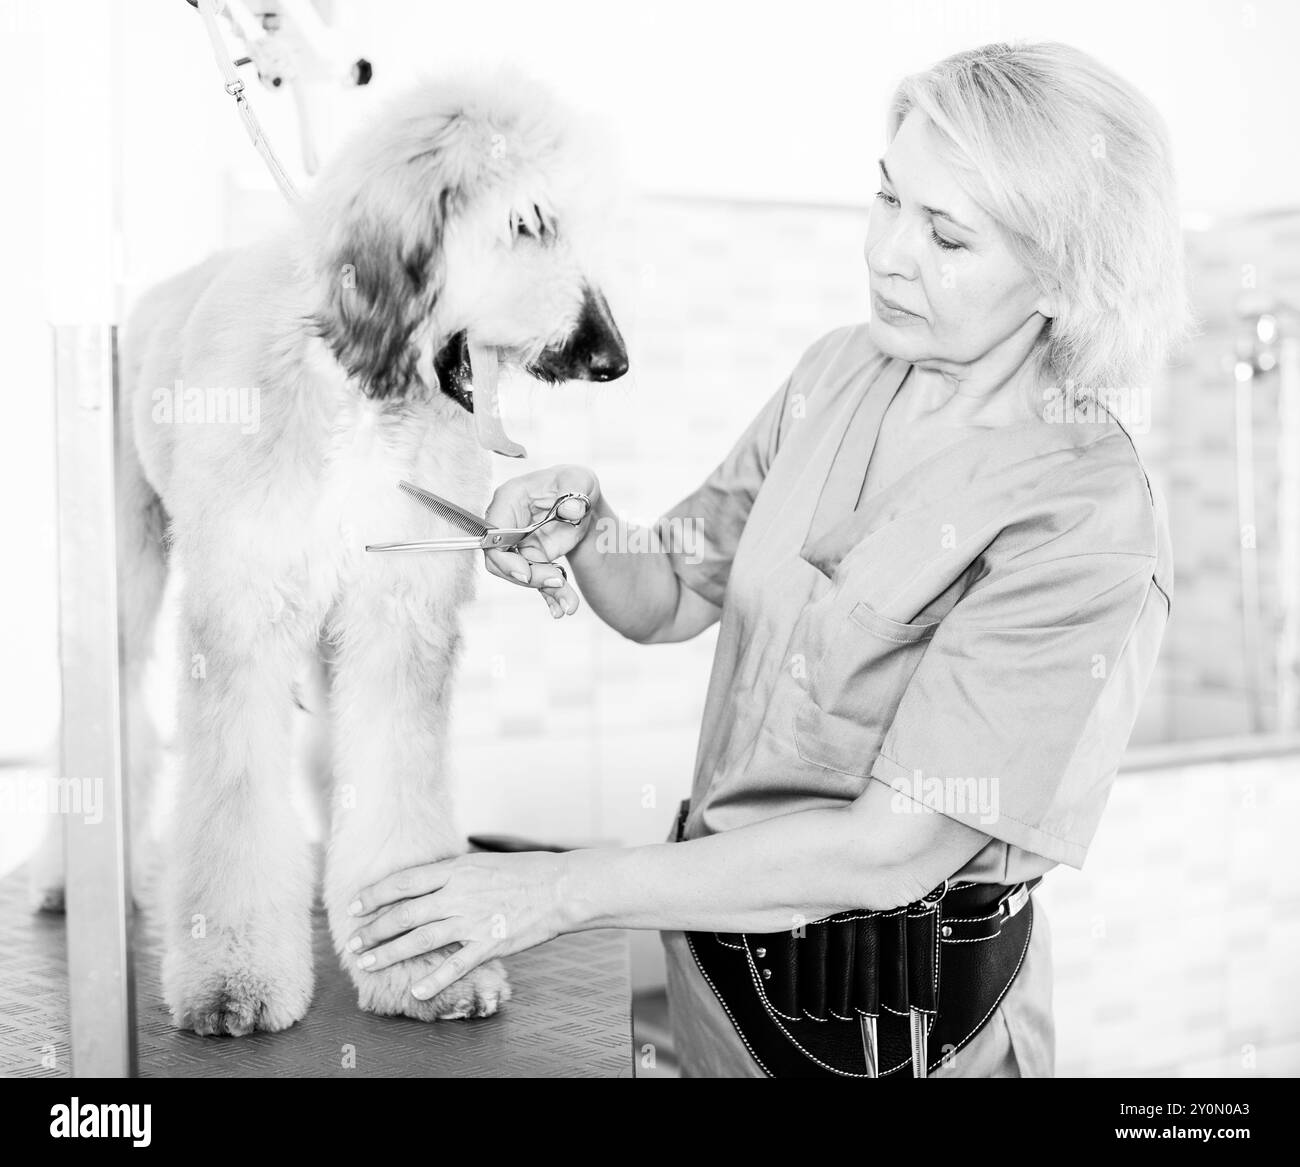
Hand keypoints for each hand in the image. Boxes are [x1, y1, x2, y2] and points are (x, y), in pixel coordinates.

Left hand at [346, 852, 575, 1000]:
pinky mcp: (489, 944)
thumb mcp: (483, 861)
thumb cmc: (527, 871)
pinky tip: (417, 991)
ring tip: (367, 963)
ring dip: (390, 953)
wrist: (562, 886)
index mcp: (457, 869)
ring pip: (420, 939)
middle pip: (405, 913)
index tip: (356, 906)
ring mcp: (472, 920)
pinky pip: (455, 966)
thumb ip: (455, 873)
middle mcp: (458, 894)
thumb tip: (430, 881)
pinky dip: (434, 980)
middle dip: (374, 930)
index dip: (375, 895)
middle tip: (353, 942)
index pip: (404, 882)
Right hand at [482, 464, 598, 618]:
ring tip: (570, 602)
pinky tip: (563, 608)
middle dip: (530, 576)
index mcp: (511, 499)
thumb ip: (576, 491)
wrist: (585, 501)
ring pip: (522, 576)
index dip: (503, 556)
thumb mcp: (580, 480)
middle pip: (502, 560)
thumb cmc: (575, 484)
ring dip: (546, 590)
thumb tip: (572, 509)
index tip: (526, 573)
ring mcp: (518, 545)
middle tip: (559, 581)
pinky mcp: (531, 561)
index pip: (493, 533)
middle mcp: (508, 523)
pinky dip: (551, 597)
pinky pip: (536, 583)